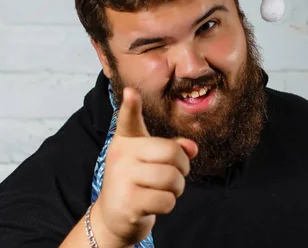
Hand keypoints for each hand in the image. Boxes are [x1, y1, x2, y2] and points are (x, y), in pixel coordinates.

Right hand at [90, 87, 197, 246]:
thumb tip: (193, 147)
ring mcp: (122, 178)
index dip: (130, 106)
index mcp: (126, 140)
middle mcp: (121, 155)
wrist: (114, 216)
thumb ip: (173, 149)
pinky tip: (153, 204)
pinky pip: (166, 200)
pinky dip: (167, 204)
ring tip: (162, 191)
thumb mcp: (151, 161)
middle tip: (174, 175)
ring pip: (171, 178)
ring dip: (176, 189)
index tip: (130, 92)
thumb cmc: (137, 182)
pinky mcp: (128, 202)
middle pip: (170, 152)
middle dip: (182, 167)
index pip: (128, 120)